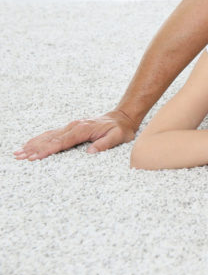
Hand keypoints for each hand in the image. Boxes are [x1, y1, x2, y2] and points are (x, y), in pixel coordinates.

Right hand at [14, 110, 137, 159]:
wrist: (122, 117)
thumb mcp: (118, 137)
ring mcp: (71, 126)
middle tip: (19, 157)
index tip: (35, 157)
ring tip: (19, 152)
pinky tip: (30, 144)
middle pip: (50, 139)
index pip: (62, 142)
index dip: (48, 150)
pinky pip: (52, 134)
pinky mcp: (70, 128)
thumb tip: (90, 152)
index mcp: (83, 129)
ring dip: (33, 144)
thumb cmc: (121, 129)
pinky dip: (39, 139)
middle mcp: (74, 126)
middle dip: (34, 148)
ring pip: (48, 136)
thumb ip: (105, 144)